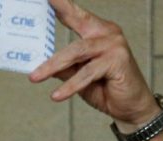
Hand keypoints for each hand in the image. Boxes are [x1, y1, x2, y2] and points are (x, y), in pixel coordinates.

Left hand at [29, 0, 159, 131]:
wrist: (131, 108)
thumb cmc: (106, 89)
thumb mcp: (78, 77)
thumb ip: (63, 66)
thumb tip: (38, 62)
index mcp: (98, 30)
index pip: (74, 14)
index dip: (60, 4)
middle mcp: (108, 33)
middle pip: (71, 35)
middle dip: (48, 44)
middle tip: (30, 48)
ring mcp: (114, 45)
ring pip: (76, 53)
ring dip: (53, 66)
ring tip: (35, 77)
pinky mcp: (117, 61)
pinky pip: (87, 73)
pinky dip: (70, 86)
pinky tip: (57, 95)